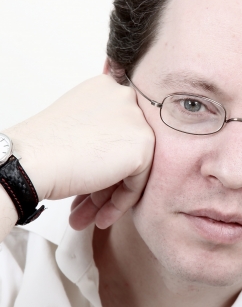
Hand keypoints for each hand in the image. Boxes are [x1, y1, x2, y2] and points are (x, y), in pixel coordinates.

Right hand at [4, 74, 154, 229]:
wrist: (32, 159)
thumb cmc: (44, 146)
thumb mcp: (78, 124)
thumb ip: (101, 129)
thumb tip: (116, 154)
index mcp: (108, 88)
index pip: (117, 131)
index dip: (104, 161)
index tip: (90, 183)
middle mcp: (126, 98)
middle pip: (125, 150)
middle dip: (104, 184)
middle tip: (85, 205)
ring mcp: (137, 121)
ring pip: (132, 169)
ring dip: (108, 198)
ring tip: (87, 218)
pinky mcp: (143, 146)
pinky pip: (137, 183)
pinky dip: (120, 203)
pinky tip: (100, 218)